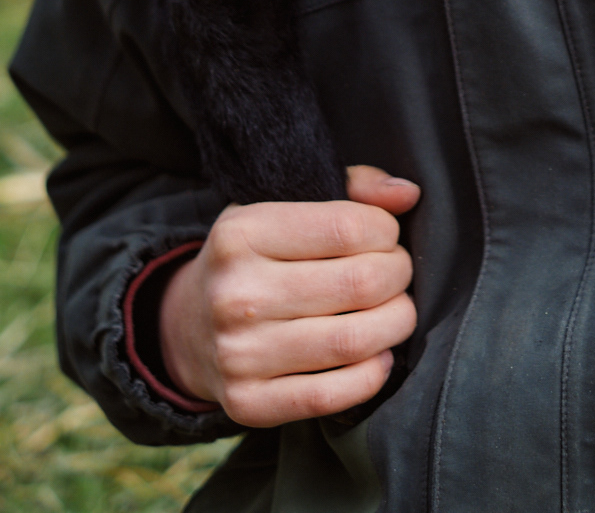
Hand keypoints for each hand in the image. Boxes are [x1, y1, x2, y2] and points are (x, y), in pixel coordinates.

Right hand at [158, 165, 419, 424]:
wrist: (187, 328)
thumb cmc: (255, 258)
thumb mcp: (283, 208)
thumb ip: (350, 191)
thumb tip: (407, 194)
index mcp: (243, 232)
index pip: (347, 227)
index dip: (386, 231)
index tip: (386, 237)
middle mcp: (235, 293)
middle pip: (360, 283)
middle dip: (398, 275)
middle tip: (398, 274)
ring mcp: (238, 353)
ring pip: (352, 341)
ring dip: (395, 324)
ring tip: (396, 312)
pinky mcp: (246, 403)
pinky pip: (329, 396)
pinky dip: (371, 375)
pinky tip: (378, 355)